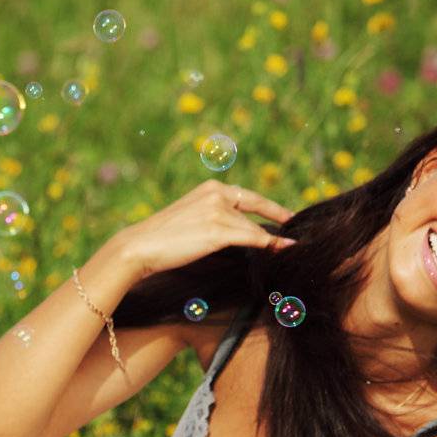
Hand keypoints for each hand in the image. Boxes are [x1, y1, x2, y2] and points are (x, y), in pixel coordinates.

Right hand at [109, 179, 295, 282]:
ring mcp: (218, 211)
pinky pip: (252, 238)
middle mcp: (216, 194)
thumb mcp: (190, 221)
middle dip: (279, 217)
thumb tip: (235, 234)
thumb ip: (213, 219)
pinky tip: (283, 248)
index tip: (286, 214)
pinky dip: (270, 244)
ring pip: (253, 228)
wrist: (139, 247)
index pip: (247, 196)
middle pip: (255, 207)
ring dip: (272, 239)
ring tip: (290, 248)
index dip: (270, 206)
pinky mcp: (218, 231)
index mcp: (210, 188)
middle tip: (297, 226)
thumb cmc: (161, 240)